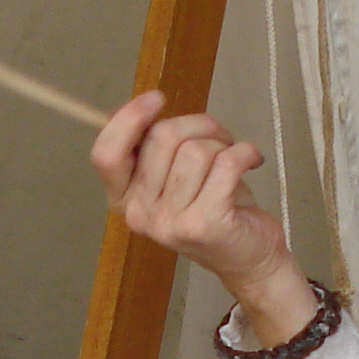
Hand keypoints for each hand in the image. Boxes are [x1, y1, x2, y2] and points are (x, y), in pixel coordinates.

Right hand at [89, 94, 310, 336]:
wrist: (248, 259)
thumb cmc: (213, 209)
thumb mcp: (174, 178)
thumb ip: (151, 148)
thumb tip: (134, 108)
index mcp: (124, 200)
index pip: (106, 154)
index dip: (128, 119)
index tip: (156, 99)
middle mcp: (140, 214)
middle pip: (161, 137)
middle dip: (199, 125)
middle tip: (219, 138)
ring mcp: (170, 223)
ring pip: (196, 149)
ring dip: (223, 143)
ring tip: (234, 158)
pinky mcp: (205, 223)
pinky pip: (226, 163)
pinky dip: (246, 152)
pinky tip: (252, 160)